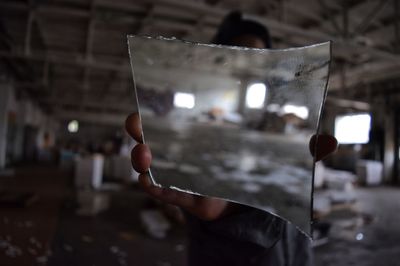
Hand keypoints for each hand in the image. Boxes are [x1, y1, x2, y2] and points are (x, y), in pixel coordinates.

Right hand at [125, 113, 336, 220]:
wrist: (245, 202)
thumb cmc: (255, 170)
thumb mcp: (277, 157)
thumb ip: (302, 150)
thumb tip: (333, 141)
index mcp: (203, 135)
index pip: (178, 119)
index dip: (163, 110)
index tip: (152, 100)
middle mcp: (185, 151)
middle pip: (156, 137)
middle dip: (142, 129)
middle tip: (137, 122)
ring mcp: (180, 174)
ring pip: (152, 164)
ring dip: (142, 159)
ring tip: (143, 155)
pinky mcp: (183, 198)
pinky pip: (160, 191)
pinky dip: (152, 186)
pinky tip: (149, 180)